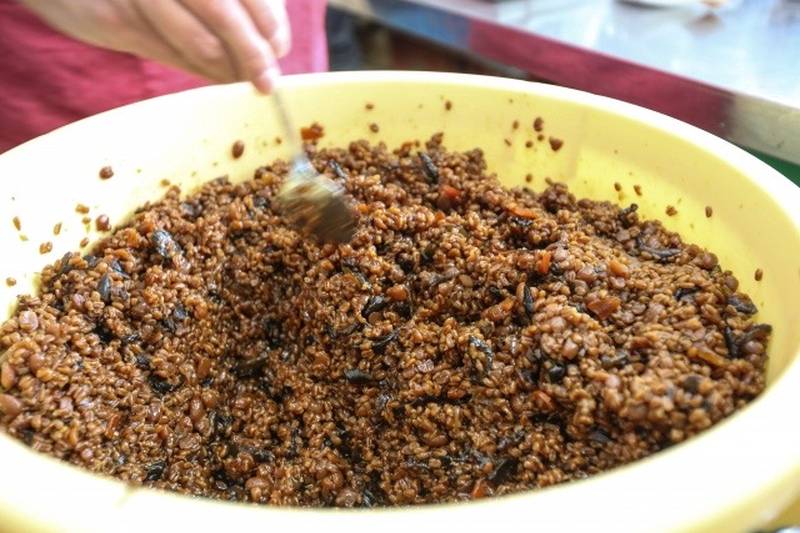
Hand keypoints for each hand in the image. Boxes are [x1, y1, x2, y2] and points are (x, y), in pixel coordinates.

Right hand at [20, 0, 290, 92]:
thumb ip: (225, 3)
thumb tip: (269, 42)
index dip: (269, 21)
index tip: (280, 46)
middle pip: (223, 13)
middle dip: (253, 53)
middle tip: (268, 80)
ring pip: (198, 41)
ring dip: (229, 69)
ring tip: (245, 79)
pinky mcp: (118, 22)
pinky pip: (172, 55)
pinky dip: (202, 70)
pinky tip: (218, 75)